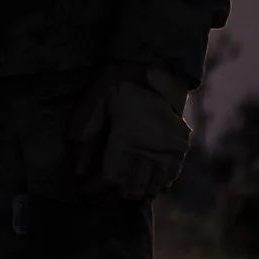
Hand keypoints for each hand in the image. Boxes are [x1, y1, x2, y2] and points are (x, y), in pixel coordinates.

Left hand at [68, 63, 193, 199]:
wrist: (157, 64)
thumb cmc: (121, 82)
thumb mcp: (95, 101)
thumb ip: (84, 134)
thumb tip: (78, 169)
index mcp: (126, 140)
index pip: (108, 178)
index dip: (94, 188)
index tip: (84, 188)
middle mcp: (149, 150)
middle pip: (130, 189)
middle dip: (113, 194)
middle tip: (101, 191)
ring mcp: (168, 150)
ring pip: (152, 187)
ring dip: (135, 191)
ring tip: (123, 188)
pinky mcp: (180, 145)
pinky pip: (171, 176)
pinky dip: (158, 185)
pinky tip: (147, 181)